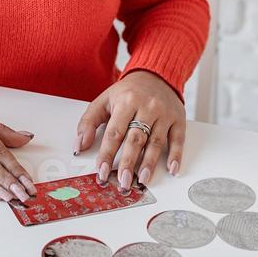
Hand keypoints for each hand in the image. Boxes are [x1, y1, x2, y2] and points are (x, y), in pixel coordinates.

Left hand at [75, 70, 184, 189]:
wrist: (154, 75)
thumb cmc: (127, 92)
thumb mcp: (103, 101)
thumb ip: (88, 122)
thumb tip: (79, 146)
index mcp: (125, 102)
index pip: (114, 132)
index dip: (107, 154)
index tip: (101, 171)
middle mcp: (146, 107)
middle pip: (136, 139)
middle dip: (128, 163)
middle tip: (123, 182)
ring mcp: (164, 113)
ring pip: (156, 141)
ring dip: (149, 163)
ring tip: (142, 180)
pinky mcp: (178, 119)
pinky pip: (178, 139)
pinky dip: (176, 155)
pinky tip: (172, 169)